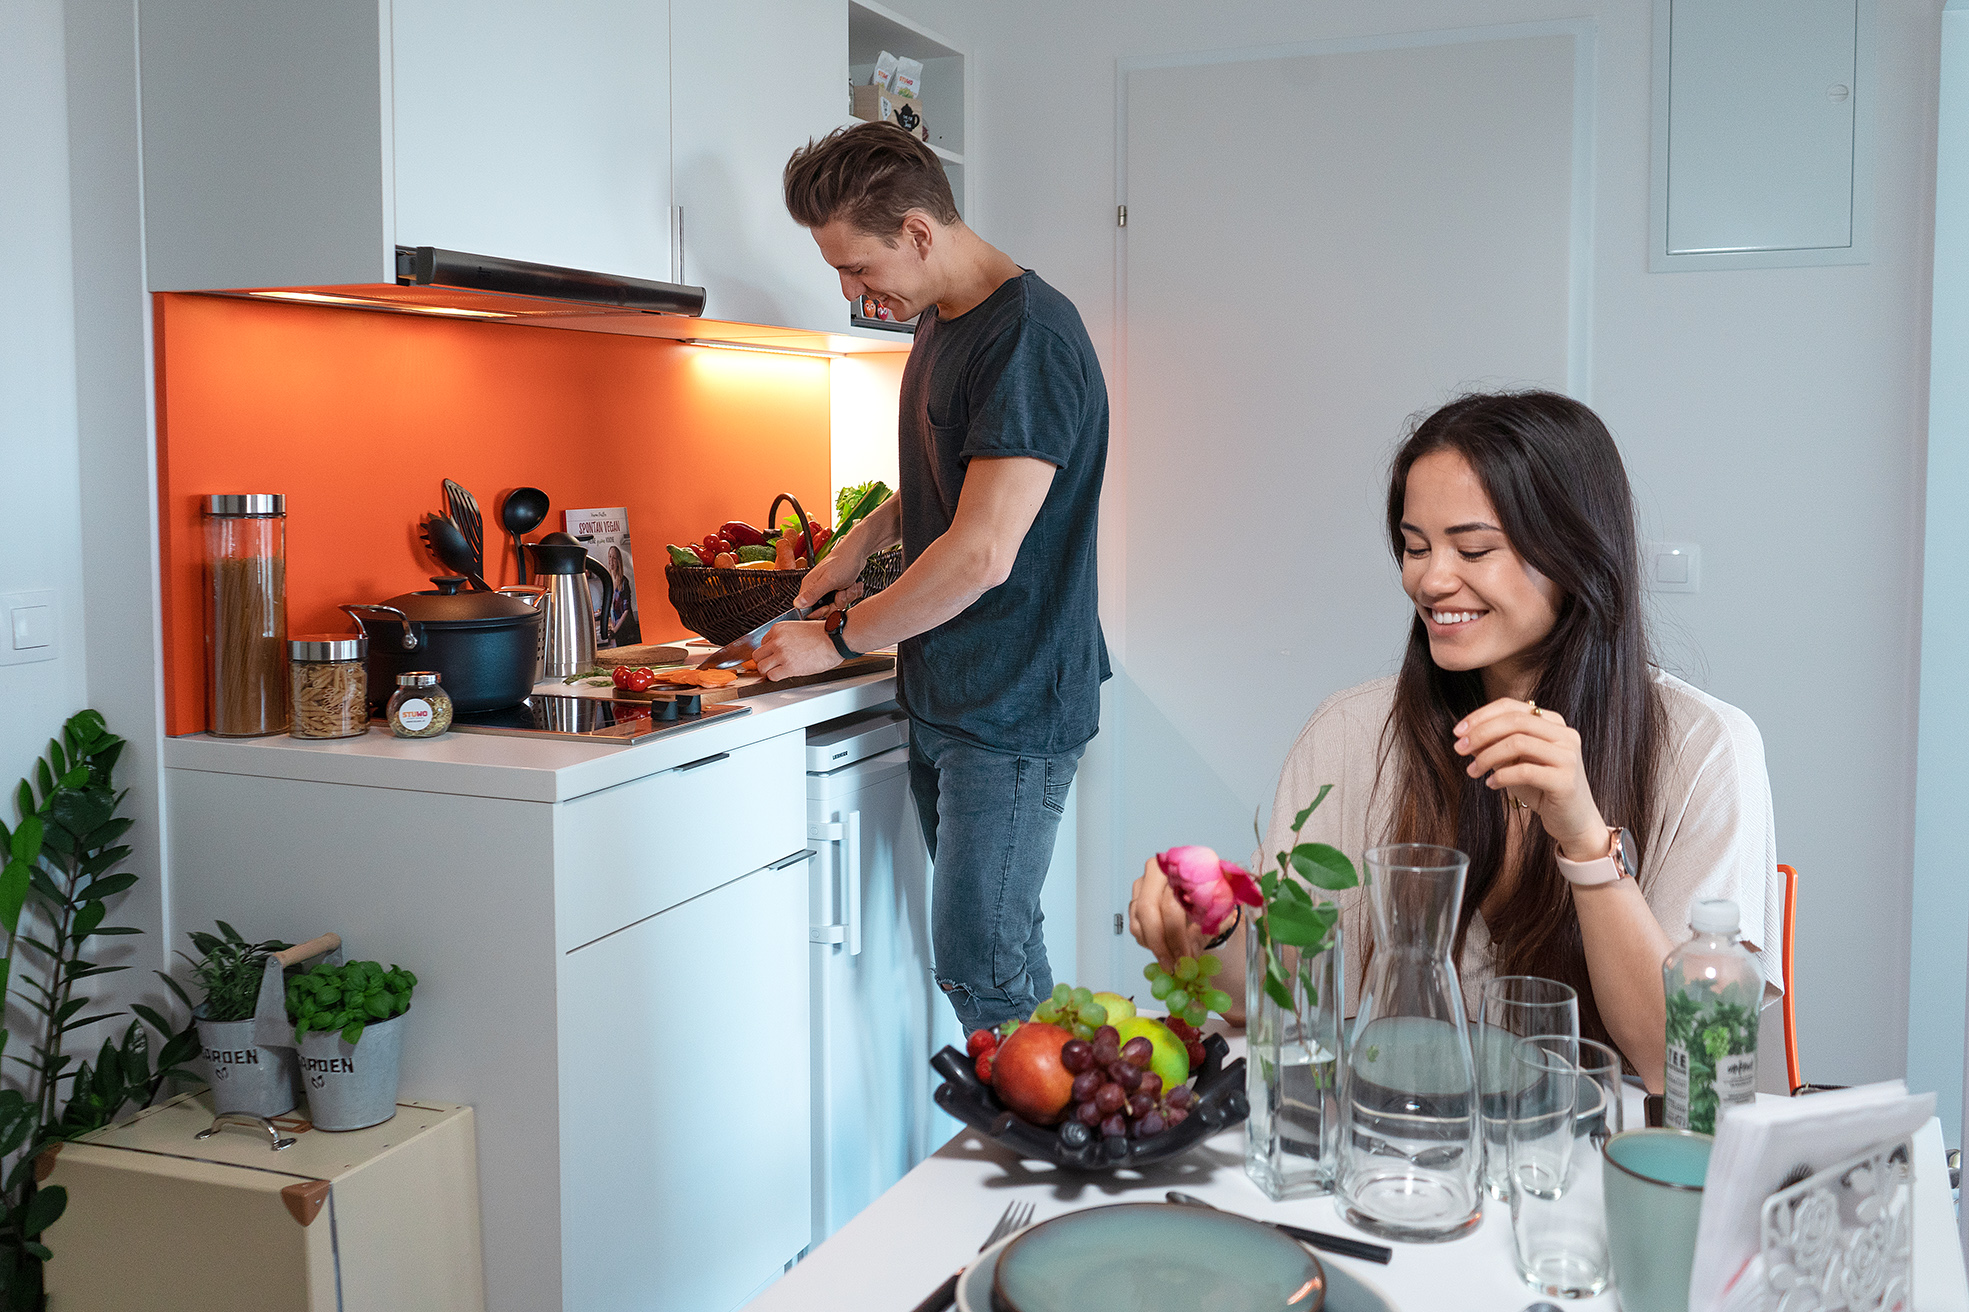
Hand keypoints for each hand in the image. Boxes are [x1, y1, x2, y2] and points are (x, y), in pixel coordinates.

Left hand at [753, 620, 841, 681]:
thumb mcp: (798, 628)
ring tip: (778, 671)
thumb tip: (779, 648)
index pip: (762, 643)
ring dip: (768, 671)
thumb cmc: (823, 635)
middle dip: (764, 661)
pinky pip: (772, 676)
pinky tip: (784, 674)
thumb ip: (786, 637)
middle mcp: (777, 640)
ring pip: (761, 667)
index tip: (774, 655)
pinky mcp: (789, 667)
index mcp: (779, 629)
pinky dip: (776, 677)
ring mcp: (782, 654)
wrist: (835, 640)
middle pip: (757, 656)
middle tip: (772, 665)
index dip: (769, 651)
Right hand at [794, 547, 866, 610]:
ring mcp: (829, 589)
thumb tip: (797, 604)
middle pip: (825, 610)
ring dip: (847, 596)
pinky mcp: (838, 588)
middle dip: (837, 603)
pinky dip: (852, 593)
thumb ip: (813, 594)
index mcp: (809, 586)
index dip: (819, 612)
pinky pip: (846, 599)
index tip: (829, 606)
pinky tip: (853, 583)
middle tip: (841, 592)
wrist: (858, 552)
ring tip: (848, 584)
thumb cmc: (843, 561)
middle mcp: (817, 588)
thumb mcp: (829, 580)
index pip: (807, 609)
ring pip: (837, 605)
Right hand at [1128, 857, 1206, 967]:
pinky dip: (1147, 941)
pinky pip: (1134, 924)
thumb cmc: (1214, 897)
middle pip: (1147, 910)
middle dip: (1159, 944)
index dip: (1177, 935)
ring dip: (1153, 945)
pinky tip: (1165, 947)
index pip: (1171, 905)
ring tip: (1172, 959)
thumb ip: (1207, 930)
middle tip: (1171, 965)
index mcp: (1182, 868)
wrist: (1207, 888)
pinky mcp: (1136, 896)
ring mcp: (1144, 882)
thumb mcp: (1220, 911)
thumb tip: (1190, 955)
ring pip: (1138, 919)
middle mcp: (1159, 870)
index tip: (1185, 957)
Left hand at [1454, 698, 1609, 860]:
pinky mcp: (1566, 780)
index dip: (1481, 715)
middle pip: (1514, 721)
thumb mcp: (1514, 762)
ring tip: (1472, 771)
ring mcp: (1568, 756)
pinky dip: (1501, 776)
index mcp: (1553, 722)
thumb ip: (1495, 745)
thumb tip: (1464, 736)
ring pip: (1518, 743)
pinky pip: (1525, 771)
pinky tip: (1490, 784)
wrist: (1573, 820)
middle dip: (1481, 733)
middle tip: (1458, 748)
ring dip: (1487, 756)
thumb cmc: (1541, 788)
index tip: (1457, 731)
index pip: (1512, 706)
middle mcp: (1565, 734)